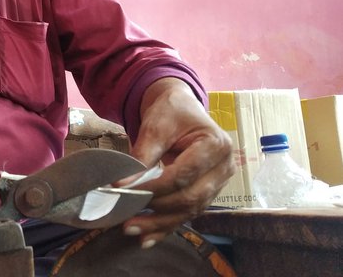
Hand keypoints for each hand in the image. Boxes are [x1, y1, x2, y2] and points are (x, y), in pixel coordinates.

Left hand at [121, 78, 234, 247]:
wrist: (180, 109)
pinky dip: (166, 226)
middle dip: (158, 209)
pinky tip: (147, 238)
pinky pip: (187, 213)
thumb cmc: (171, 112)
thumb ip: (143, 154)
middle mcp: (224, 167)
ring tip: (131, 229)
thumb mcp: (156, 125)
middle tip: (127, 215)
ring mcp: (218, 183)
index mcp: (216, 145)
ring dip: (160, 223)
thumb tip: (122, 184)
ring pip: (190, 210)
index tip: (127, 191)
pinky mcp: (207, 193)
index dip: (155, 186)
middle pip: (191, 197)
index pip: (185, 174)